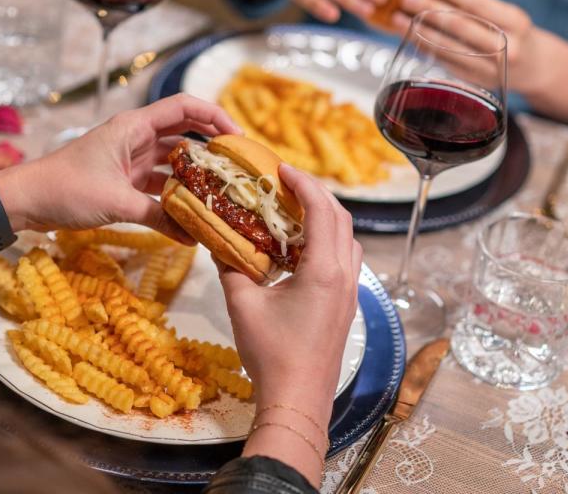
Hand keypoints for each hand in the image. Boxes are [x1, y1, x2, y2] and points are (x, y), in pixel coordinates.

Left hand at [0, 94, 240, 241]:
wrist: (27, 201)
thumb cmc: (66, 188)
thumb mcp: (116, 202)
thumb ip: (157, 216)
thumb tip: (192, 236)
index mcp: (134, 127)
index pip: (184, 107)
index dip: (215, 116)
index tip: (238, 138)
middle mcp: (136, 138)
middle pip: (184, 133)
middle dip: (211, 148)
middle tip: (238, 168)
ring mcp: (131, 160)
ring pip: (173, 162)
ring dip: (194, 176)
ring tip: (222, 194)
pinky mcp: (124, 181)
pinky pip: (158, 185)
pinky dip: (174, 198)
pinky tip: (191, 218)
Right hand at [218, 164, 360, 415]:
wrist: (298, 400)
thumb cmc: (271, 354)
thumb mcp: (242, 305)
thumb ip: (231, 268)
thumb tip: (218, 242)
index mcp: (324, 270)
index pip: (322, 211)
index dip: (303, 183)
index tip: (281, 168)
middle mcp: (344, 275)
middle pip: (341, 218)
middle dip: (316, 194)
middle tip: (286, 183)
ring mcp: (349, 291)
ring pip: (348, 239)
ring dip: (326, 217)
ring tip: (294, 210)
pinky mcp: (346, 305)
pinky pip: (345, 259)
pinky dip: (328, 240)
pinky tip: (301, 248)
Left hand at [395, 0, 543, 92]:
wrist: (534, 67)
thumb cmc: (513, 32)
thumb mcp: (507, 14)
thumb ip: (479, 4)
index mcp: (515, 22)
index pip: (479, 4)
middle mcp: (506, 47)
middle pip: (460, 26)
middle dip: (429, 9)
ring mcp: (490, 68)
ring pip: (448, 47)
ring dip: (420, 31)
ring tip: (397, 17)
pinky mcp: (476, 82)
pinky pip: (446, 63)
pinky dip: (426, 48)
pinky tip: (409, 36)